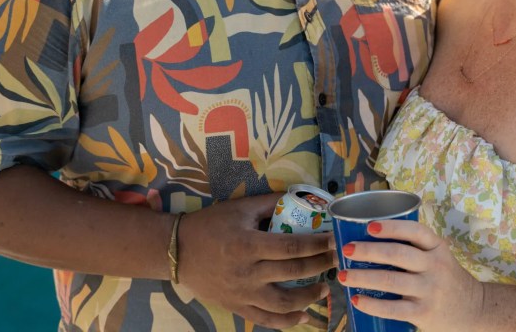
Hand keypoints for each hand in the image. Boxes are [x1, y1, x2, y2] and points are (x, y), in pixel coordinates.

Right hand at [177, 194, 337, 327]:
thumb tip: (299, 196)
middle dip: (320, 265)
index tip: (334, 240)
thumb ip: (271, 203)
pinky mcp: (237, 307)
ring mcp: (242, 293)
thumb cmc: (211, 224)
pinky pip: (265, 319)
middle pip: (292, 272)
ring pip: (282, 302)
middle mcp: (248, 272)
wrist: (178, 251)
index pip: (292, 247)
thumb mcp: (241, 208)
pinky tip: (302, 317)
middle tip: (336, 258)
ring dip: (308, 296)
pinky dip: (286, 321)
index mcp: (249, 244)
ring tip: (325, 287)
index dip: (317, 245)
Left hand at [338, 219, 484, 331]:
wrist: (474, 310)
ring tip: (343, 275)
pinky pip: (393, 308)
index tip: (370, 226)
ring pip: (391, 280)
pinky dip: (372, 304)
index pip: (415, 231)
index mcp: (437, 247)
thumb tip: (371, 238)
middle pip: (397, 254)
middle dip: (368, 250)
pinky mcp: (424, 313)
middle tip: (347, 249)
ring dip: (363, 277)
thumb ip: (415, 247)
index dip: (391, 227)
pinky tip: (357, 299)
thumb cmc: (447, 278)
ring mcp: (429, 290)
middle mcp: (434, 266)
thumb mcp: (439, 256)